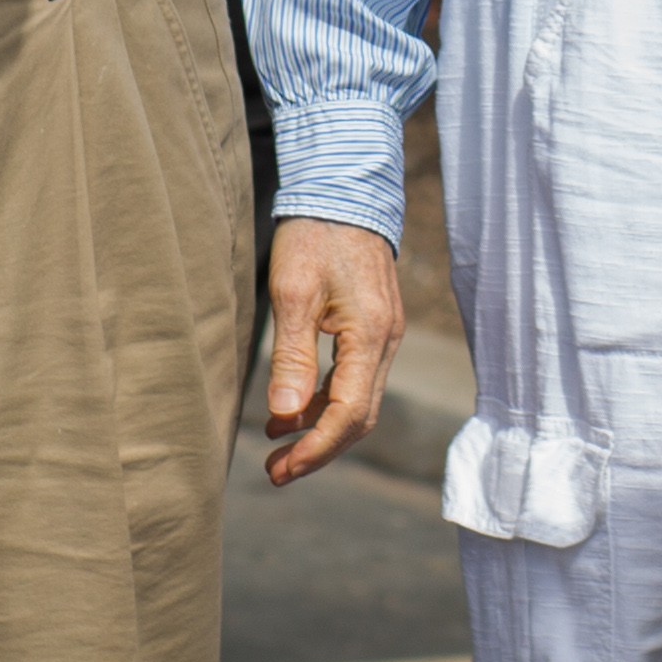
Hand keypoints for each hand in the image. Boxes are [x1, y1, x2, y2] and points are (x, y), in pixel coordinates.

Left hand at [260, 214, 401, 485]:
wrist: (343, 189)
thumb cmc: (314, 235)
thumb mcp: (293, 293)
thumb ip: (293, 356)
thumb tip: (286, 414)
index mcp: (370, 336)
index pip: (349, 415)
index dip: (315, 449)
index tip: (281, 468)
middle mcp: (387, 341)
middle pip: (360, 418)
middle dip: (319, 449)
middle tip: (275, 472)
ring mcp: (384, 334)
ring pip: (359, 401)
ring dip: (321, 428)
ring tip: (277, 445)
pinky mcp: (374, 326)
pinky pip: (356, 379)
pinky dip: (326, 401)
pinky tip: (293, 407)